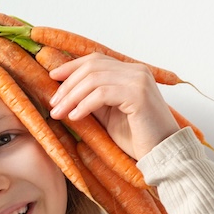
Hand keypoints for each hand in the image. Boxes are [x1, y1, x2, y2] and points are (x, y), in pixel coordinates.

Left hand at [46, 54, 177, 160]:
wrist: (161, 153)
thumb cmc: (137, 138)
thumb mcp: (108, 115)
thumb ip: (92, 100)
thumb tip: (65, 94)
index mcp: (131, 72)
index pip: (96, 60)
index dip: (71, 66)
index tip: (52, 77)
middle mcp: (137, 71)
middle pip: (92, 66)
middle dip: (67, 84)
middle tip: (53, 103)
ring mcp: (139, 81)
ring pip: (94, 79)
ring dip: (71, 96)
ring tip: (58, 113)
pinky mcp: (138, 95)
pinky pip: (102, 94)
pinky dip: (84, 105)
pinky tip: (74, 116)